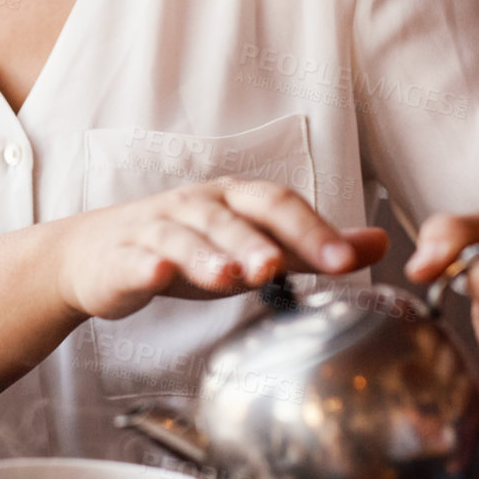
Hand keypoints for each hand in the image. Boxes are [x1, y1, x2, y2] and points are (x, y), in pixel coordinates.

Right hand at [56, 179, 387, 322]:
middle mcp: (197, 206)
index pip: (278, 205)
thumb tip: (379, 243)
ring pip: (184, 238)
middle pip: (232, 218)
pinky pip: (134, 260)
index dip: (312, 230)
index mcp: (235, 201)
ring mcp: (156, 229)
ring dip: (208, 256)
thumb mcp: (253, 245)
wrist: (98, 255)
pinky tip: (156, 276)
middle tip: (282, 266)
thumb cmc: (185, 249)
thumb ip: (312, 247)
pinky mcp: (122, 257)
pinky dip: (145, 266)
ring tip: (231, 277)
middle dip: (259, 242)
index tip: (346, 260)